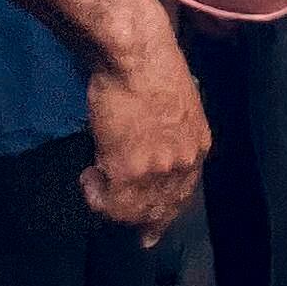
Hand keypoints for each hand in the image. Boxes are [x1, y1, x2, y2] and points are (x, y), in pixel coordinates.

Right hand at [82, 28, 209, 243]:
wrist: (136, 56)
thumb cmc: (152, 67)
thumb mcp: (178, 104)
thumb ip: (170, 133)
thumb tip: (151, 143)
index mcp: (198, 146)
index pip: (185, 192)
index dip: (166, 212)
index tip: (153, 229)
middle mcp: (183, 164)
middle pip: (162, 208)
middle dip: (141, 221)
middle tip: (124, 226)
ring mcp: (157, 170)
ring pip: (133, 210)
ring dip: (110, 202)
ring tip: (95, 181)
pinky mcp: (128, 171)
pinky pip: (109, 202)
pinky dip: (94, 194)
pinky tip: (88, 177)